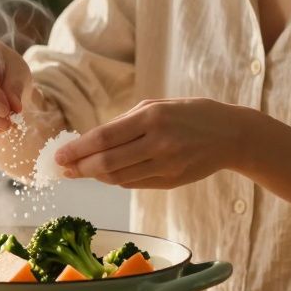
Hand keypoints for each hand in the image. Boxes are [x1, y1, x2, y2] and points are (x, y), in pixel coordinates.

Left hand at [55, 98, 248, 188]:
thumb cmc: (190, 114)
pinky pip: (133, 184)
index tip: (59, 155)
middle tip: (62, 168)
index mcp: (152, 118)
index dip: (77, 149)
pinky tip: (104, 174)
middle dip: (79, 167)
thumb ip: (125, 122)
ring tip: (79, 171)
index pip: (104, 138)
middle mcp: (158, 143)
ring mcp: (165, 166)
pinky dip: (115, 179)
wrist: (231, 135)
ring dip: (94, 176)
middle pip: (107, 162)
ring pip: (118, 178)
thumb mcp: (157, 106)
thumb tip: (91, 140)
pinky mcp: (170, 182)